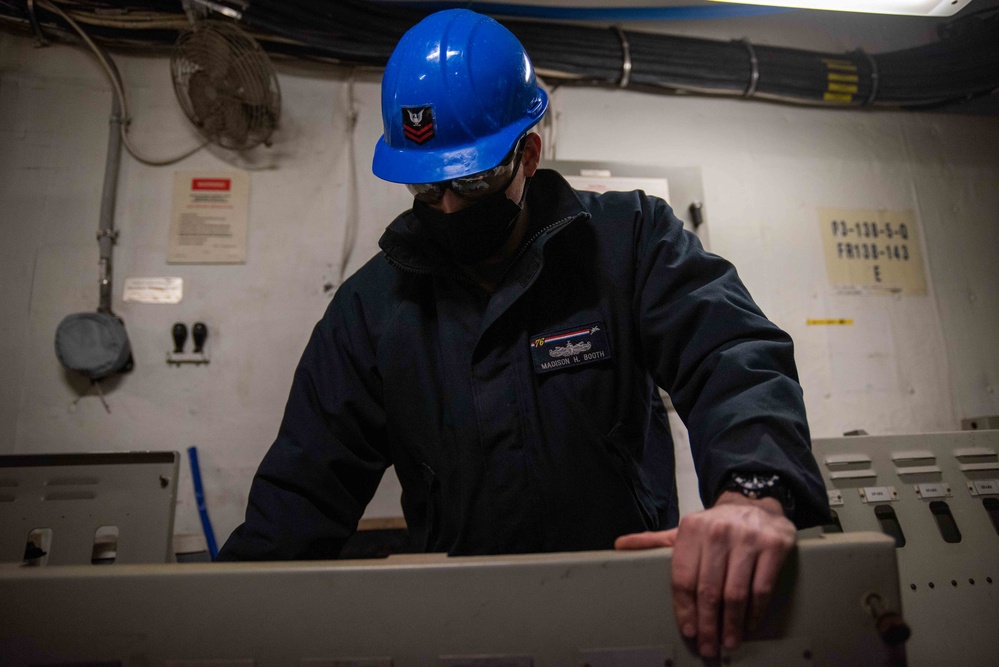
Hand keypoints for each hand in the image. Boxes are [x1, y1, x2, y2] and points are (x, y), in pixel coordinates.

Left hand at [614, 492, 795, 657]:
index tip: (688, 630)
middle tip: (708, 645)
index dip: (684, 609)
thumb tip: (620, 545)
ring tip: (728, 642)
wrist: (756, 504)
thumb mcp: (686, 531)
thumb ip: (655, 541)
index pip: (683, 577)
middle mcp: (718, 532)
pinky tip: (749, 625)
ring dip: (731, 624)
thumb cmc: (717, 526)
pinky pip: (761, 589)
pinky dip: (754, 612)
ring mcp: (748, 538)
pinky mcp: (774, 547)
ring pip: (735, 593)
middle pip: (708, 590)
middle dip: (707, 624)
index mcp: (692, 528)